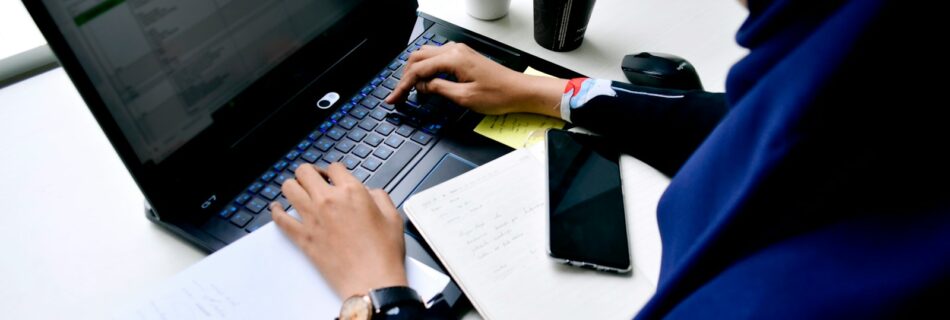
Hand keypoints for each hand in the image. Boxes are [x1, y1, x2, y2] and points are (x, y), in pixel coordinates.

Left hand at [271, 163, 407, 298]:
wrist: (371, 281)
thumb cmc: (383, 254)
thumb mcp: (393, 217)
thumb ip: (380, 197)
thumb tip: (369, 193)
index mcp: (352, 192)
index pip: (334, 167)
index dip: (334, 171)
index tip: (334, 176)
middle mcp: (328, 200)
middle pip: (304, 171)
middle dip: (310, 173)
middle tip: (314, 181)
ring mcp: (312, 218)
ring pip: (288, 188)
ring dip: (293, 187)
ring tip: (298, 192)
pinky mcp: (302, 237)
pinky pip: (280, 218)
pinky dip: (276, 211)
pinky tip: (278, 208)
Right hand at [385, 42, 565, 117]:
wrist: (519, 91)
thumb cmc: (499, 94)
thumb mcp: (464, 97)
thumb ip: (439, 89)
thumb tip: (422, 86)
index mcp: (454, 59)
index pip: (419, 70)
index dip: (403, 85)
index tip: (394, 98)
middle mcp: (455, 51)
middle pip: (418, 58)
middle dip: (405, 76)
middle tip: (398, 95)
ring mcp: (459, 52)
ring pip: (426, 56)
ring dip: (414, 71)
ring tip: (408, 90)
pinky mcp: (463, 58)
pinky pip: (437, 59)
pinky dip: (426, 70)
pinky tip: (425, 83)